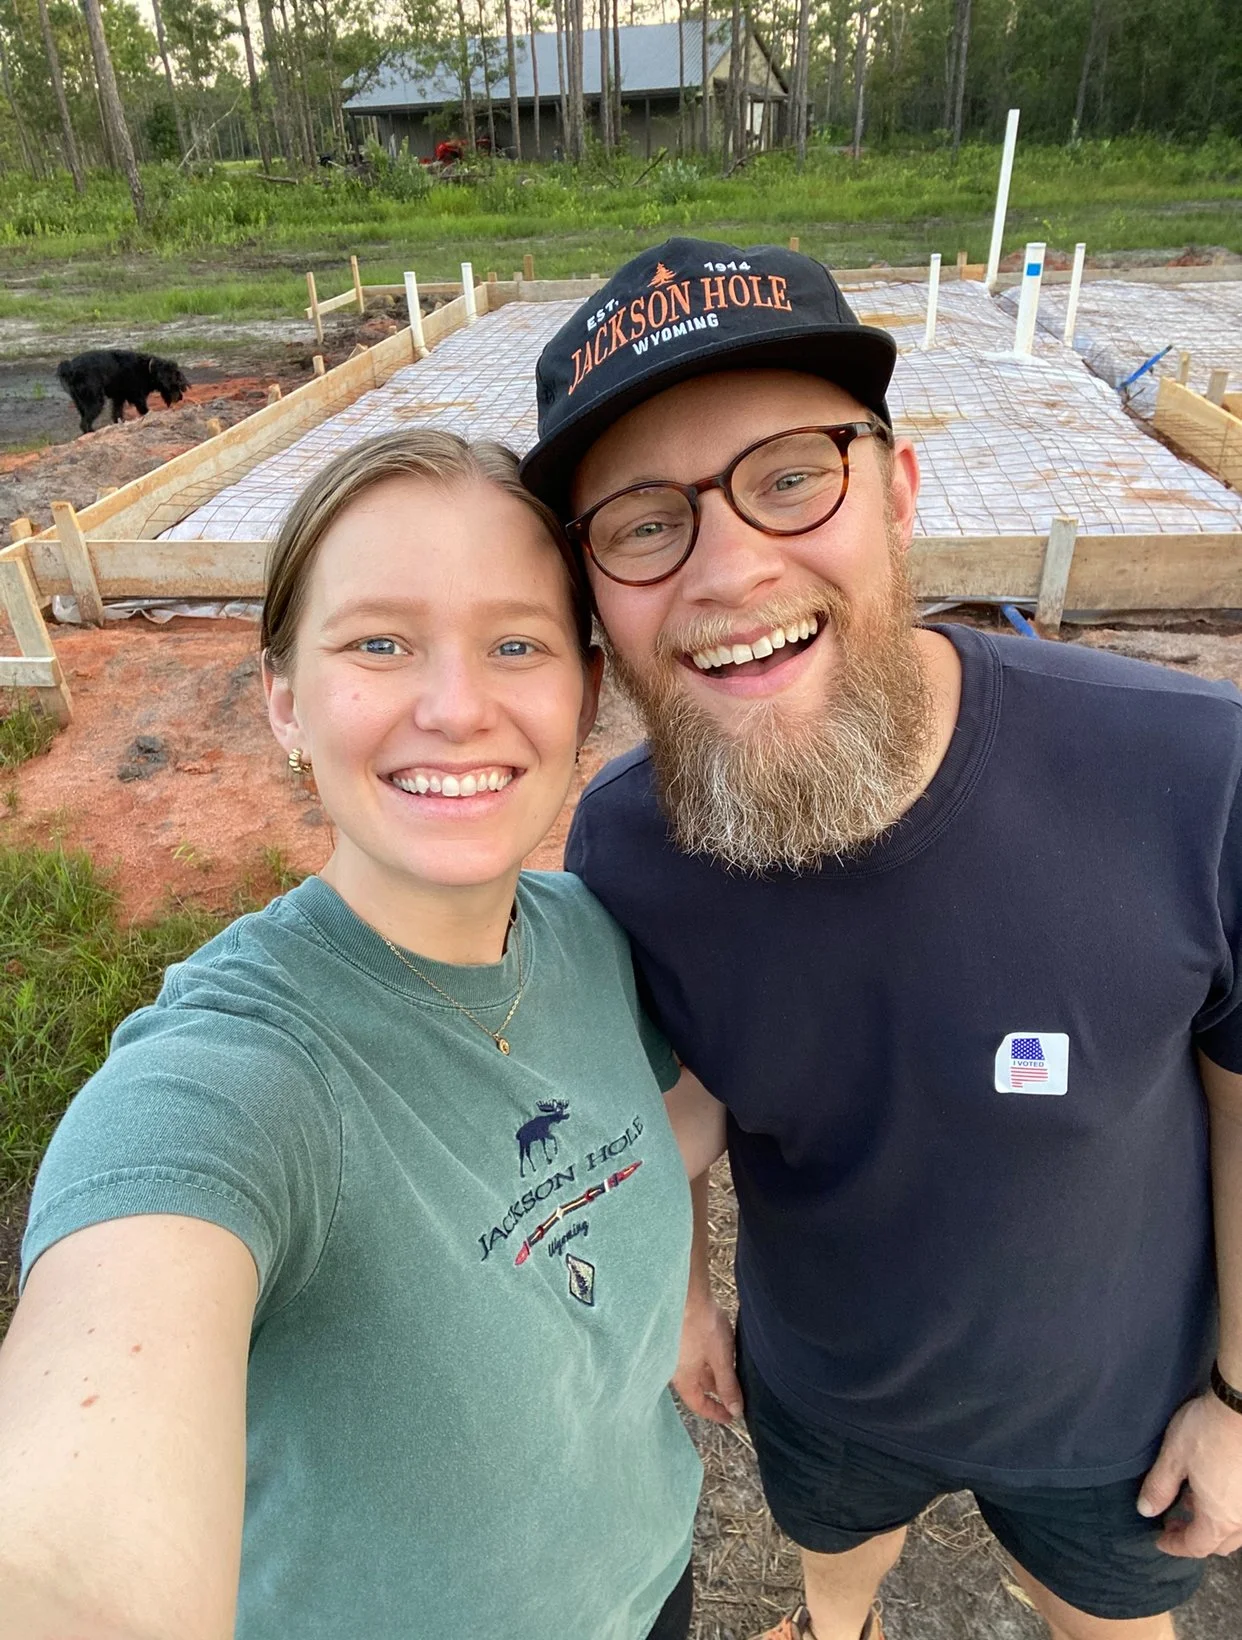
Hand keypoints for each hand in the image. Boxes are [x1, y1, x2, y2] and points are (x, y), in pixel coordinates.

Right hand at [671, 1293, 742, 1424]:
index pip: (698, 1405)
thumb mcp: (721, 1360)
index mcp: (684, 1379)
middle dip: (717, 1392)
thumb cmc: (703, 1326)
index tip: (731, 1417)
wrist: (688, 1293)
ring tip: (732, 1372)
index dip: (715, 1413)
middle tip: (736, 1395)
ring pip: (697, 1370)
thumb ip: (728, 1385)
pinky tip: (720, 1350)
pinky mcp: (680, 1336)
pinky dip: (708, 1360)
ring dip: (713, 1375)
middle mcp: (677, 1368)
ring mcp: (677, 1352)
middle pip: (698, 1388)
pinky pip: (695, 1355)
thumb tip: (735, 1410)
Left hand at [1138, 1390, 1241, 1555]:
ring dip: (1214, 1522)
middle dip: (1196, 1537)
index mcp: (1220, 1518)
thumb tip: (1146, 1511)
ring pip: (1236, 1528)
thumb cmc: (1208, 1431)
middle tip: (1173, 1521)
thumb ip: (1159, 1487)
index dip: (1175, 1546)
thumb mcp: (1174, 1457)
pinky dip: (1228, 1508)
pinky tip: (1215, 1486)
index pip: (1197, 1546)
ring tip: (1192, 1499)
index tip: (1160, 1539)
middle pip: (1220, 1542)